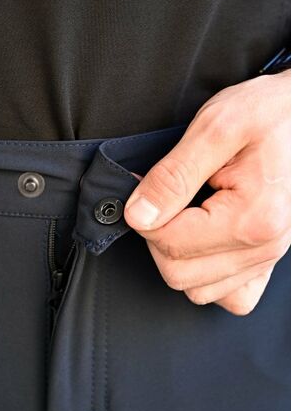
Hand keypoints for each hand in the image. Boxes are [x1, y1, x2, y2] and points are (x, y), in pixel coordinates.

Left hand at [124, 70, 290, 314]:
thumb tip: (139, 216)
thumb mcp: (216, 128)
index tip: (148, 191)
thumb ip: (172, 176)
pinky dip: (207, 277)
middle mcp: (265, 247)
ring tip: (187, 216)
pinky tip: (203, 243)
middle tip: (166, 201)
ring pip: (198, 290)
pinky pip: (229, 296)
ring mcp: (268, 258)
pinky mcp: (266, 262)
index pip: (169, 244)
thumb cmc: (271, 114)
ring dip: (178, 258)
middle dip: (158, 238)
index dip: (145, 217)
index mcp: (254, 218)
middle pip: (178, 274)